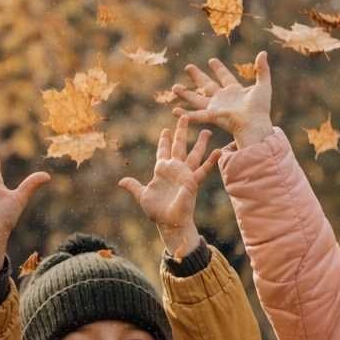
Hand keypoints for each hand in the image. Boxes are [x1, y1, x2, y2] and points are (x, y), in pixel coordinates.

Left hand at [118, 117, 219, 256]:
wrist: (169, 222)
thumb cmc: (157, 211)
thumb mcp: (142, 196)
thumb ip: (133, 186)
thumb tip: (121, 182)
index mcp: (162, 171)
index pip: (163, 151)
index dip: (164, 141)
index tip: (165, 130)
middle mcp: (175, 170)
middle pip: (179, 146)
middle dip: (181, 131)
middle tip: (184, 117)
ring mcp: (185, 174)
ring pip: (194, 154)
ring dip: (200, 142)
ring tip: (206, 130)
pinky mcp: (192, 181)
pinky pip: (203, 169)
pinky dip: (211, 160)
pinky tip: (218, 151)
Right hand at [171, 52, 273, 147]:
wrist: (255, 123)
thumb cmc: (261, 108)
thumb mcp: (263, 85)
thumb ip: (262, 70)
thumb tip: (263, 52)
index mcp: (235, 91)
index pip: (225, 76)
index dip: (218, 68)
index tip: (211, 61)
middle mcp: (224, 99)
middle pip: (207, 85)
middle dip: (198, 76)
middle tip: (188, 67)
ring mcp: (216, 108)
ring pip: (197, 99)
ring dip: (186, 93)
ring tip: (174, 88)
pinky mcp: (212, 116)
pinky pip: (196, 115)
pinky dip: (186, 114)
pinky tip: (174, 111)